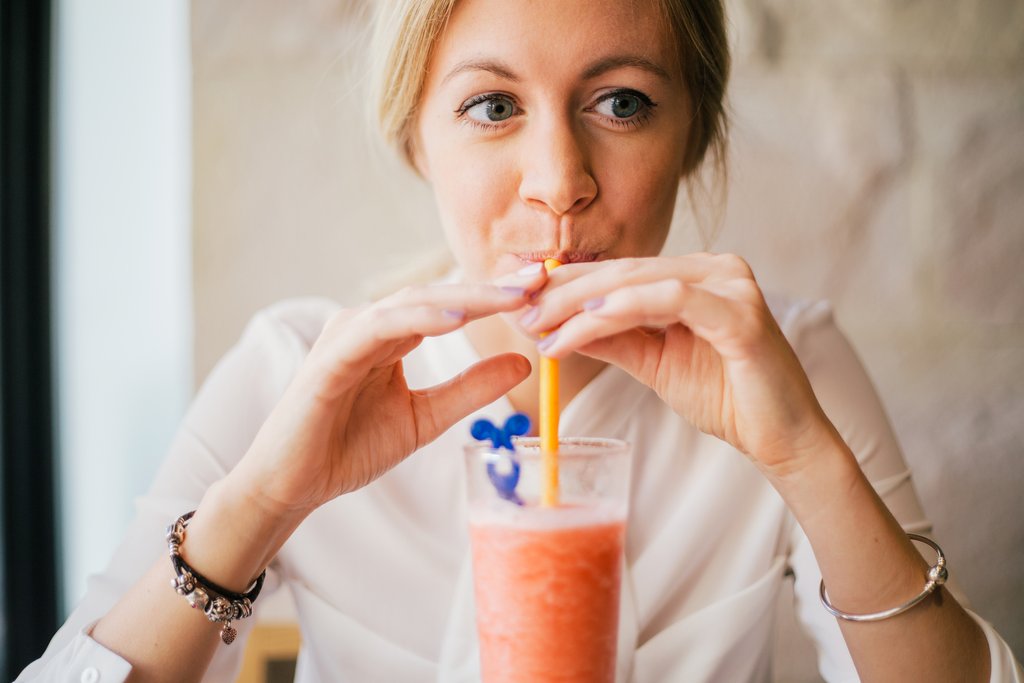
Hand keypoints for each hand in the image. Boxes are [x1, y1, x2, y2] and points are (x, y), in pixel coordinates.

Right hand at [232, 266, 547, 517]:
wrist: (295, 484)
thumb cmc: (350, 447)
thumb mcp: (426, 418)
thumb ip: (470, 388)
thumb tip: (524, 362)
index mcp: (392, 335)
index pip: (450, 306)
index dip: (494, 297)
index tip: (541, 291)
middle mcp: (370, 324)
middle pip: (437, 295)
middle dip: (488, 288)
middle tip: (537, 279)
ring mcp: (348, 335)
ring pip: (412, 303)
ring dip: (463, 298)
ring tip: (509, 296)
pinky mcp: (330, 357)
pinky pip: (378, 328)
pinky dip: (417, 319)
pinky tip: (456, 320)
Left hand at [518, 253, 834, 473]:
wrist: (779, 439)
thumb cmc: (723, 398)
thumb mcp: (653, 362)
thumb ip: (610, 338)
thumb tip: (554, 326)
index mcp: (695, 274)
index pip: (619, 272)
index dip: (566, 284)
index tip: (519, 301)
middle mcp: (715, 267)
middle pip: (622, 272)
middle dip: (563, 292)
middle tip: (519, 312)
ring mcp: (731, 284)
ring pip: (638, 282)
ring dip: (581, 304)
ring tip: (540, 325)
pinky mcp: (740, 312)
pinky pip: (668, 301)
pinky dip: (622, 310)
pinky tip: (584, 324)